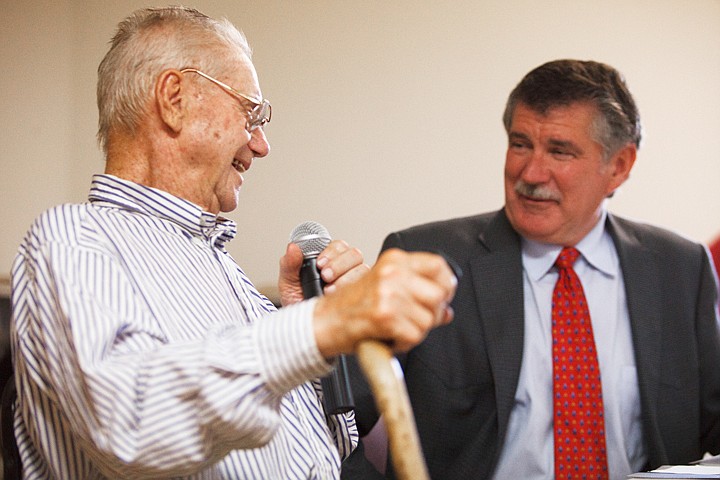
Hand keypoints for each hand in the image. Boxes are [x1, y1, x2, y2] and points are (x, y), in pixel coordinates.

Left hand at [278, 240, 367, 306]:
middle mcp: (346, 268)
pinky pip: (368, 287)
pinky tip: (342, 299)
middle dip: (340, 264)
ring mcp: (356, 281)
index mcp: (330, 259)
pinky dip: (356, 291)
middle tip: (325, 276)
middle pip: (354, 254)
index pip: (339, 246)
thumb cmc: (298, 303)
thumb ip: (289, 264)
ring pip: (362, 269)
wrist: (303, 328)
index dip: (331, 252)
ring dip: (347, 278)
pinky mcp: (363, 295)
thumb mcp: (288, 283)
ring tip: (330, 290)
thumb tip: (292, 247)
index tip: (320, 264)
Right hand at [312, 248, 456, 357]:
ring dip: (417, 331)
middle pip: (439, 294)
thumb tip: (446, 310)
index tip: (442, 296)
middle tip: (417, 320)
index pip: (438, 265)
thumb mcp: (384, 287)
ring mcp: (388, 294)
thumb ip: (416, 293)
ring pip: (429, 319)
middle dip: (433, 313)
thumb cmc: (350, 306)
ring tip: (398, 329)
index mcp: (394, 260)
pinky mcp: (385, 316)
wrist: (323, 322)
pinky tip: (390, 338)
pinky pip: (415, 336)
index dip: (446, 284)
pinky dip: (405, 343)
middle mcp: (392, 273)